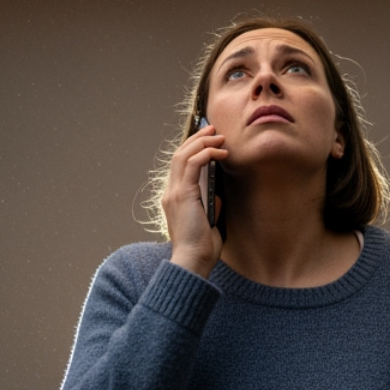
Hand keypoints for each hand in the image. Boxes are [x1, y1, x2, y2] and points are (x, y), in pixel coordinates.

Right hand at [160, 122, 226, 276]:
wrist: (193, 261)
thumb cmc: (202, 247)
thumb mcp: (209, 221)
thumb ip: (210, 205)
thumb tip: (218, 194)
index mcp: (174, 198)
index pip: (180, 165)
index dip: (193, 149)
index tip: (209, 140)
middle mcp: (170, 193)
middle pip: (180, 155)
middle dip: (197, 139)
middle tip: (214, 129)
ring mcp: (174, 193)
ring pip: (183, 155)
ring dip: (202, 142)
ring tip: (219, 136)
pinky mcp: (182, 195)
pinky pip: (191, 164)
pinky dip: (205, 154)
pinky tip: (219, 152)